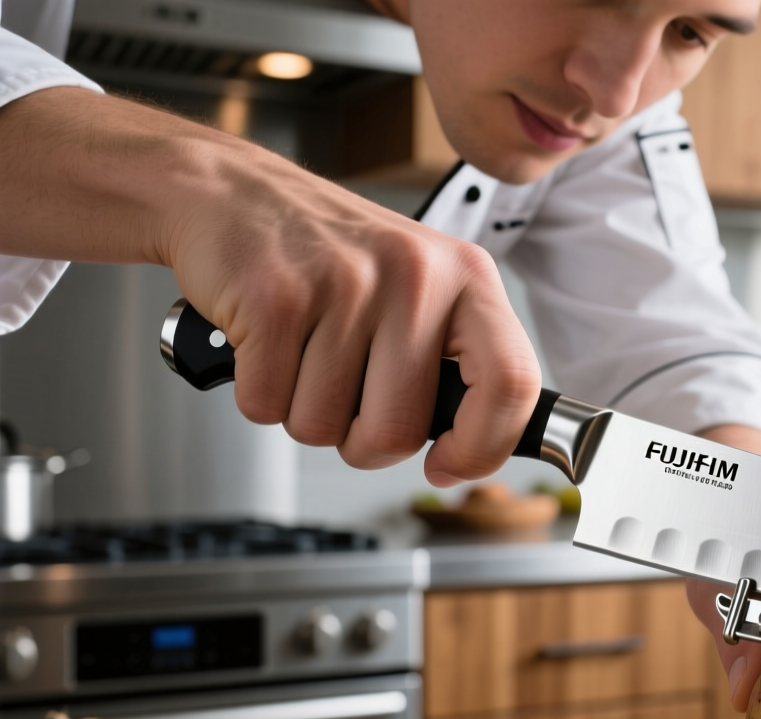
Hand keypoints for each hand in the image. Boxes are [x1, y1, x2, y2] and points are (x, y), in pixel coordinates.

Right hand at [0, 89, 539, 483]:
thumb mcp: (421, 288)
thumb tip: (473, 452)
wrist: (228, 191)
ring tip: (303, 352)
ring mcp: (345, 284)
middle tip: (346, 397)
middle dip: (362, 442)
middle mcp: (416, 275)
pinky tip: (266, 343)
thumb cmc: (330, 255)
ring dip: (305, 412)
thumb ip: (457, 362)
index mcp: (468, 276)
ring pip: (324, 427)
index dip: (483, 447)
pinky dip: (258, 394)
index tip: (447, 465)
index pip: (513, 382)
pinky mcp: (274, 299)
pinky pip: (267, 407)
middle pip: (398, 431)